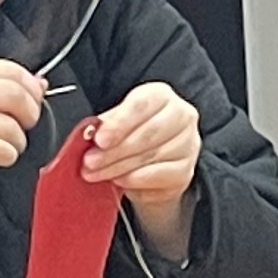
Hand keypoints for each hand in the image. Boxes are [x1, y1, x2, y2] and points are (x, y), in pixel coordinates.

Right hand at [0, 58, 46, 198]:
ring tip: (11, 145)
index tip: (35, 103)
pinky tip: (1, 156)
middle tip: (26, 126)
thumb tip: (40, 83)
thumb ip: (4, 87)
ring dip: (18, 140)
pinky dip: (8, 155)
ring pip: (8, 125)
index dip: (31, 88)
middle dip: (30, 114)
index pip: (10, 70)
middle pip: (12, 94)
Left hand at [86, 81, 205, 256]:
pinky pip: (159, 177)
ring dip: (118, 168)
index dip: (119, 123)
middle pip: (148, 133)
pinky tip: (118, 181)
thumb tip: (89, 134)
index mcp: (161, 95)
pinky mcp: (186, 171)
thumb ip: (106, 125)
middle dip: (114, 150)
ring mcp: (188, 145)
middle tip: (90, 161)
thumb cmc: (131, 134)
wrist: (151, 162)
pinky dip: (135, 180)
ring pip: (151, 157)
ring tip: (96, 173)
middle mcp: (182, 116)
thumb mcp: (117, 122)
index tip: (99, 139)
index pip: (142, 105)